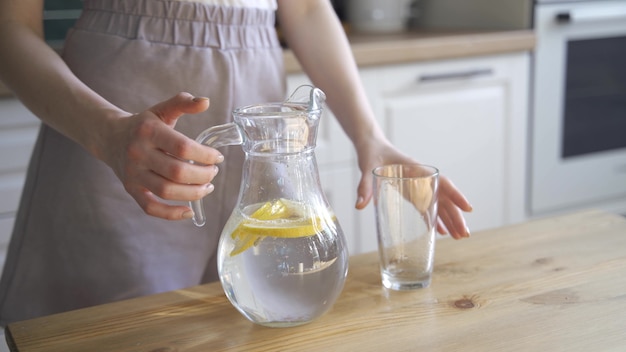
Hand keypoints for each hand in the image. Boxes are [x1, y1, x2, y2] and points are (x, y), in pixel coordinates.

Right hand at [96, 92, 223, 219]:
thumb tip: (205, 102)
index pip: (183, 147)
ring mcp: (133, 174)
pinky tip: (189, 211)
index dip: (205, 155)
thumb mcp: (162, 110)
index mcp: (149, 131)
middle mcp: (138, 153)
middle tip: (213, 173)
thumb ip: (183, 103)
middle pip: (177, 173)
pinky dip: (171, 214)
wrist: (110, 137)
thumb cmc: (144, 124)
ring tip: (207, 187)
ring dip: (192, 193)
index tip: (217, 157)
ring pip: (166, 191)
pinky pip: (151, 207)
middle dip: (202, 176)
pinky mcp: (131, 189)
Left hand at [354, 136, 472, 238]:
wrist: (370, 146)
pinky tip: (439, 232)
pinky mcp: (411, 191)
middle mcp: (421, 178)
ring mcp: (417, 185)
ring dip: (448, 220)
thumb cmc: (372, 153)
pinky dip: (434, 219)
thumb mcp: (367, 167)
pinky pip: (426, 206)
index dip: (455, 195)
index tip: (467, 209)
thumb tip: (359, 205)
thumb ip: (365, 186)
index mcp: (416, 169)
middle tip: (464, 234)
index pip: (441, 182)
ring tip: (458, 237)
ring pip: (438, 203)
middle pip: (443, 198)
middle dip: (455, 216)